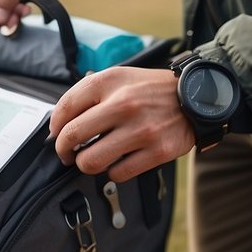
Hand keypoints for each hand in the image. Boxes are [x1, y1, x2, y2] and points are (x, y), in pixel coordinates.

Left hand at [48, 67, 196, 182]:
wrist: (197, 97)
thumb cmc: (151, 90)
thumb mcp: (120, 77)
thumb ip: (88, 93)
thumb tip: (59, 123)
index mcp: (111, 82)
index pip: (66, 108)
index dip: (54, 127)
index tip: (56, 135)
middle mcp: (124, 104)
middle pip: (72, 137)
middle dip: (63, 151)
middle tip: (67, 154)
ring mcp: (142, 130)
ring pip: (91, 161)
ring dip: (86, 164)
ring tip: (92, 159)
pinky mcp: (158, 151)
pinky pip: (118, 174)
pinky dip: (112, 172)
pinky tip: (117, 162)